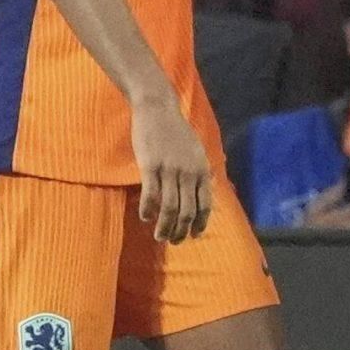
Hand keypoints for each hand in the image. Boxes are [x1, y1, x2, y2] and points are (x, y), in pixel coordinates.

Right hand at [130, 92, 211, 243]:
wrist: (157, 108)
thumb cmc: (175, 130)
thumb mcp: (195, 150)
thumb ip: (197, 171)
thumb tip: (199, 193)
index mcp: (201, 169)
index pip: (204, 204)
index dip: (200, 223)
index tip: (194, 235)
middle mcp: (188, 173)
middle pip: (187, 211)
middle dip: (181, 231)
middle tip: (174, 241)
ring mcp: (169, 170)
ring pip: (170, 208)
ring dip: (165, 226)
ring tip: (159, 236)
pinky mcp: (150, 166)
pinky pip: (150, 194)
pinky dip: (148, 209)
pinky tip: (144, 217)